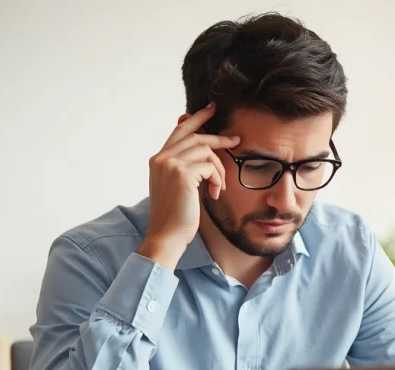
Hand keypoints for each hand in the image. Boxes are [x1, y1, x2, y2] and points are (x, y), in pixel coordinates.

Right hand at [139, 103, 239, 269]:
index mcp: (158, 160)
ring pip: (205, 151)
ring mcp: (170, 164)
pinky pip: (210, 166)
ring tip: (220, 186)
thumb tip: (207, 156)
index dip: (196, 118)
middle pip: (195, 136)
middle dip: (218, 137)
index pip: (179, 130)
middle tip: (236, 140)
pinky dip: (217, 179)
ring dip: (219, 169)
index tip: (212, 109)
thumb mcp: (177, 187)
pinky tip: (215, 193)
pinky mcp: (182, 174)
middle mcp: (161, 158)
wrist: (166, 236)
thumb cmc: (175, 216)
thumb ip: (185, 168)